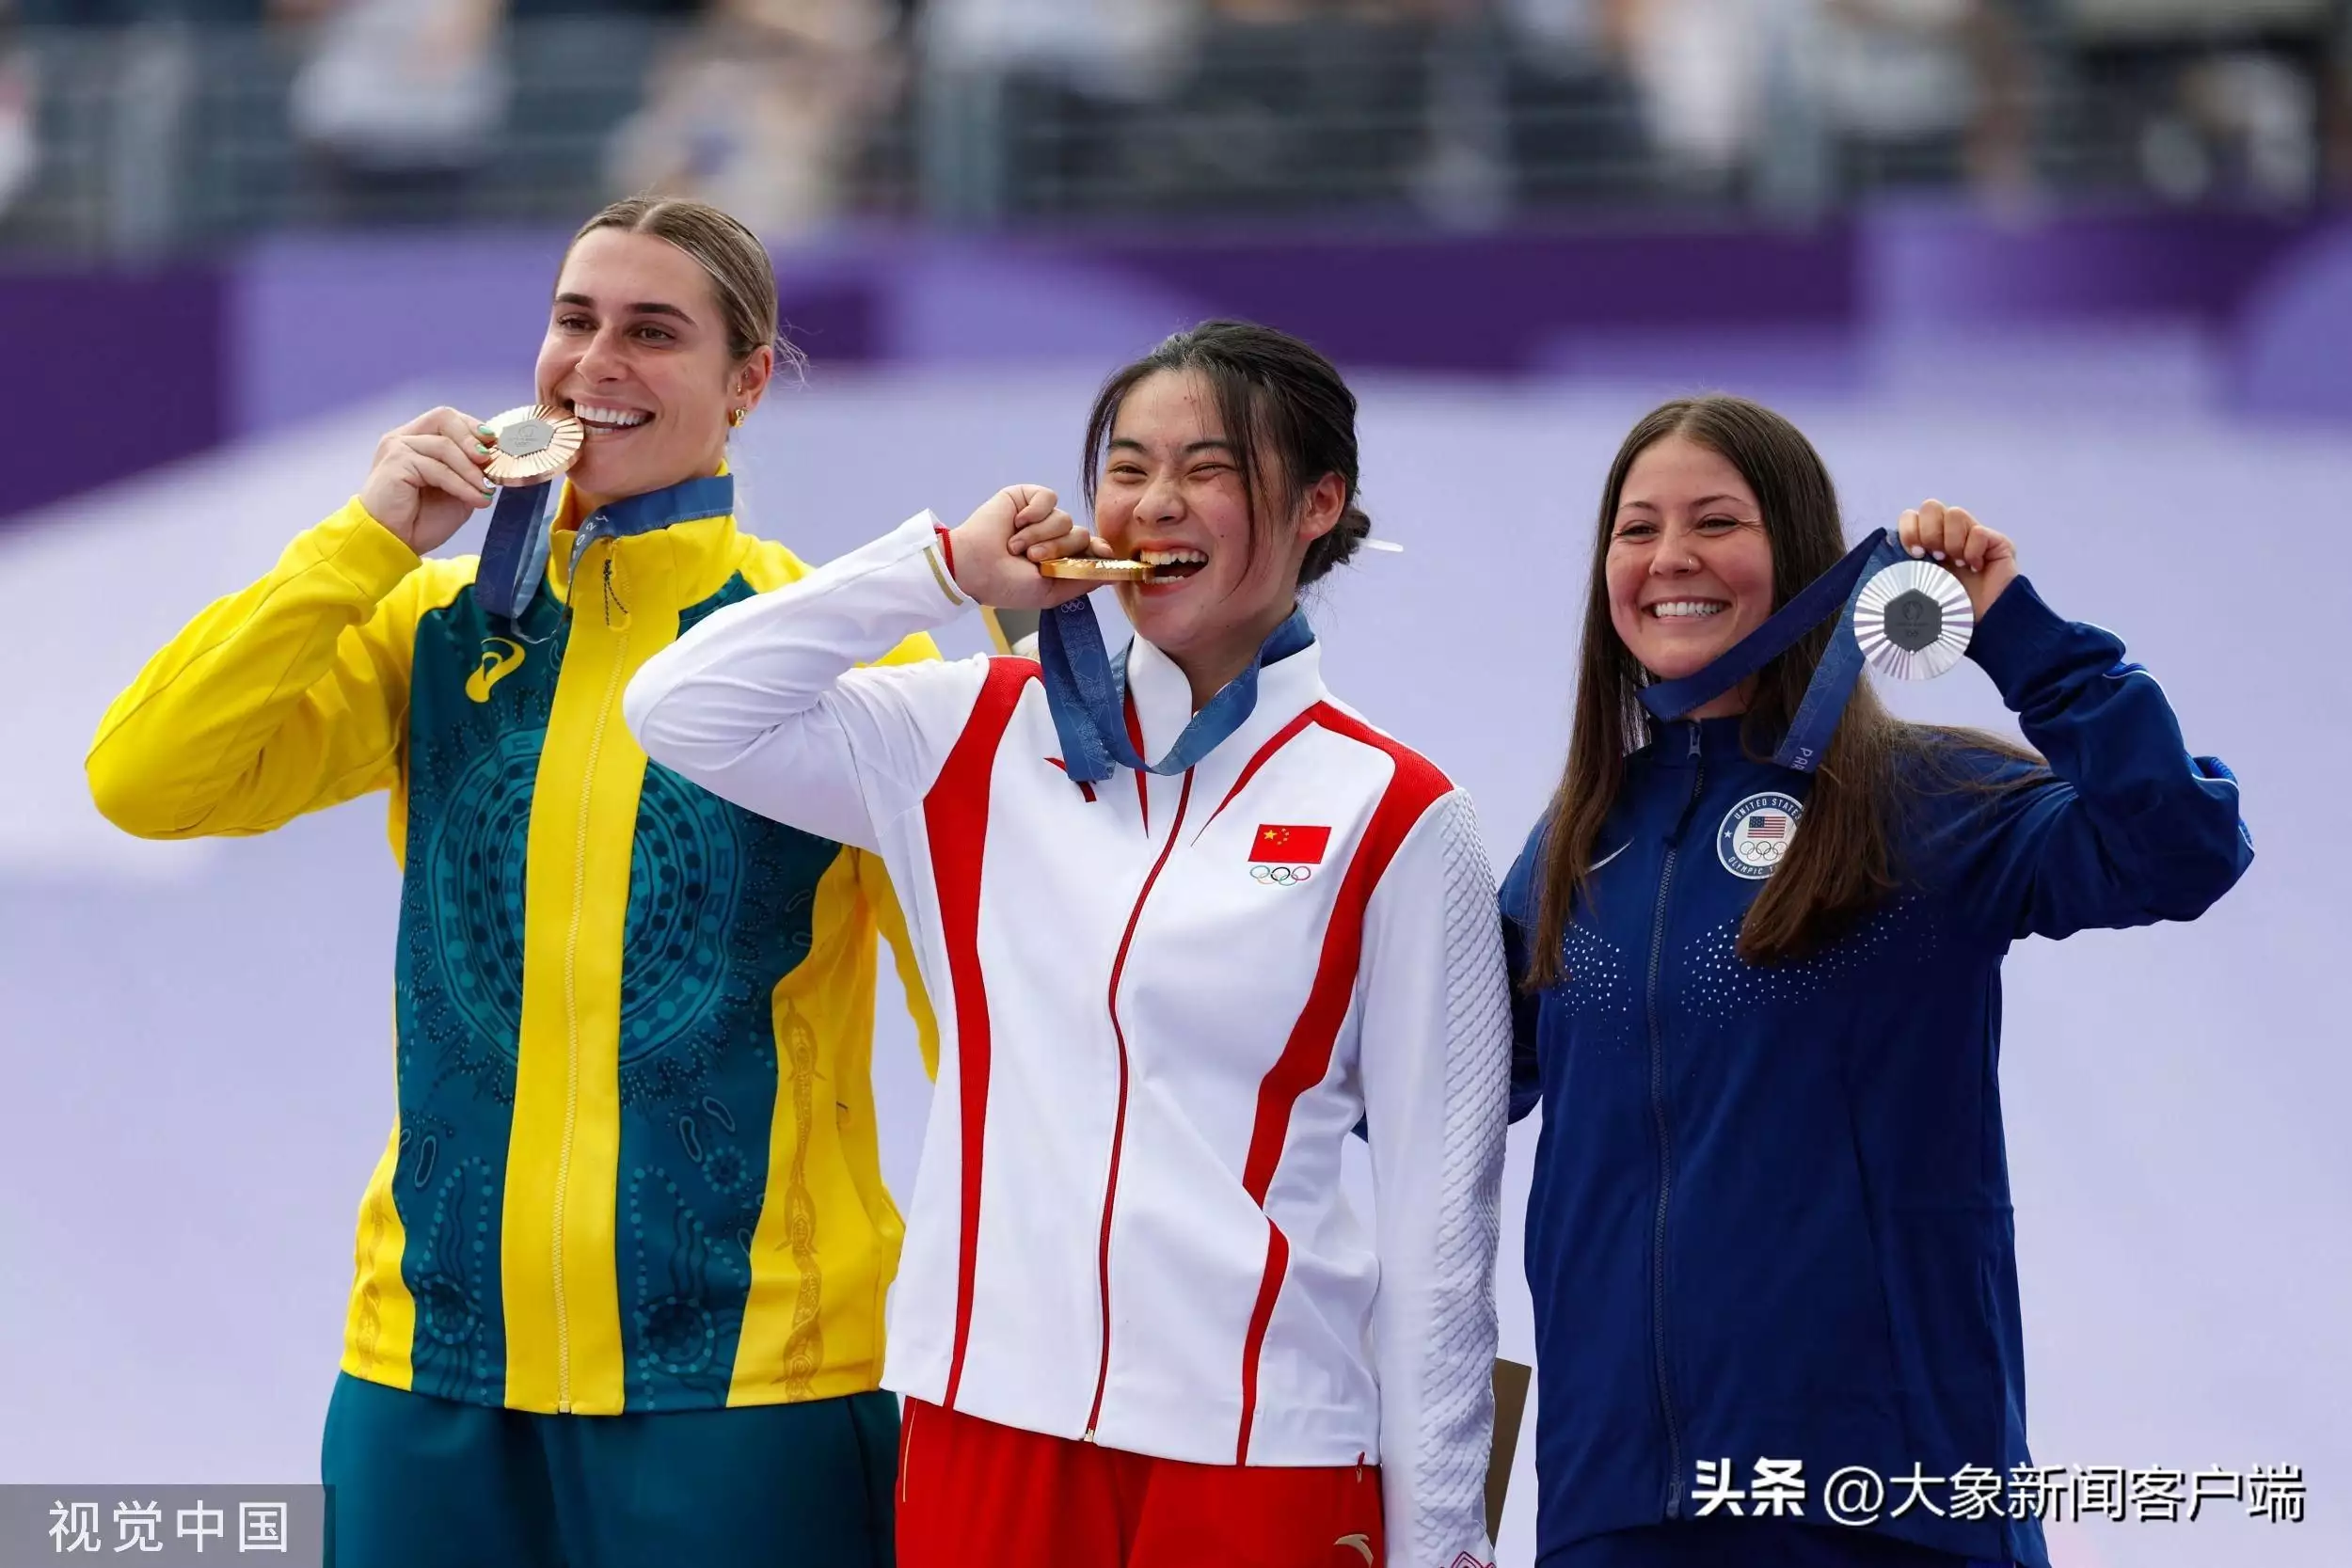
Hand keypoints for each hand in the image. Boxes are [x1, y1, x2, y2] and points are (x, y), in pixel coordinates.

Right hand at [358, 407, 500, 553]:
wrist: (393, 543)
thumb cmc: (420, 520)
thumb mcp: (456, 491)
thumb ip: (470, 471)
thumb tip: (494, 458)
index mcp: (417, 440)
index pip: (447, 419)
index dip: (474, 427)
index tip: (496, 445)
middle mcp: (404, 438)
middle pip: (444, 418)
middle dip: (472, 438)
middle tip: (490, 461)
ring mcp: (397, 448)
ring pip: (444, 445)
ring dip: (471, 470)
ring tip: (486, 490)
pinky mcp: (395, 462)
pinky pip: (437, 467)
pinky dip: (461, 484)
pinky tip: (475, 499)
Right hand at [945, 485, 1111, 609]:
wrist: (975, 568)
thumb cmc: (1007, 585)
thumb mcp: (1050, 592)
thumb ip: (1083, 582)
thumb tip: (1116, 573)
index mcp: (1060, 559)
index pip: (1090, 549)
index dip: (1098, 550)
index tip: (1102, 553)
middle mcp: (1053, 536)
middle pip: (1079, 534)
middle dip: (1057, 549)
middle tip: (1033, 557)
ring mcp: (1041, 516)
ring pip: (1063, 518)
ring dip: (1039, 535)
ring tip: (1016, 546)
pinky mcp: (1026, 497)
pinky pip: (1049, 498)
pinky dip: (1036, 512)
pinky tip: (1018, 522)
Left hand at [1898, 500, 2017, 618]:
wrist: (1983, 626)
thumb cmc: (1948, 611)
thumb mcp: (1917, 588)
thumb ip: (1902, 568)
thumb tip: (1882, 550)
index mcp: (1927, 543)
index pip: (1911, 516)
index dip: (1909, 530)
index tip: (1914, 554)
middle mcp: (1949, 535)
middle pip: (1931, 506)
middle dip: (1928, 531)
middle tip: (1935, 557)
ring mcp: (1973, 536)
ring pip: (1955, 513)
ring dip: (1951, 541)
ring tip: (1957, 563)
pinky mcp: (1996, 542)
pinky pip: (1979, 532)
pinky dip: (1973, 550)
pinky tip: (1975, 568)